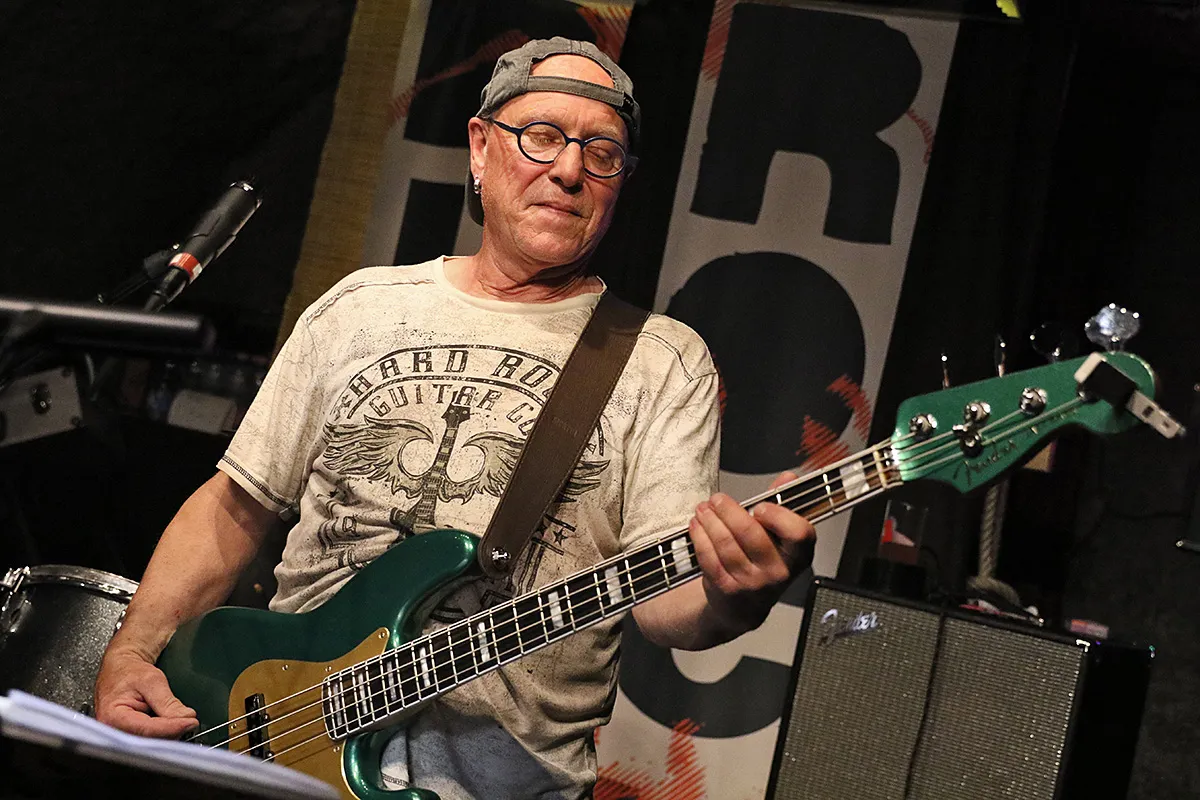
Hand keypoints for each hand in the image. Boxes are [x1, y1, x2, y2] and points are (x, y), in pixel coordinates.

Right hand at [94, 649, 198, 737]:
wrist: (121, 670)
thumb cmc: (129, 672)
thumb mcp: (151, 680)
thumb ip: (167, 701)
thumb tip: (185, 717)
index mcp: (113, 716)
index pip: (147, 729)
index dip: (172, 727)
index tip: (191, 722)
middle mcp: (114, 731)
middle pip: (150, 740)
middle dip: (173, 732)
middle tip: (190, 721)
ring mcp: (122, 735)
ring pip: (152, 742)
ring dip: (171, 734)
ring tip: (182, 720)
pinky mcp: (132, 736)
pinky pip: (152, 739)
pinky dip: (166, 732)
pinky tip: (172, 724)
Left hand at [689, 471, 815, 628]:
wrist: (745, 606)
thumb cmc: (763, 562)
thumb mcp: (779, 537)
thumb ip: (783, 505)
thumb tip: (788, 478)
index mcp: (798, 555)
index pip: (799, 534)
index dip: (779, 517)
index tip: (761, 506)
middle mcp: (778, 572)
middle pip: (752, 535)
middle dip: (729, 511)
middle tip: (717, 499)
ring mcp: (752, 584)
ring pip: (727, 545)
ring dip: (710, 522)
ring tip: (703, 509)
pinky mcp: (728, 590)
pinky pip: (710, 559)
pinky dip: (700, 538)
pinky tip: (696, 526)